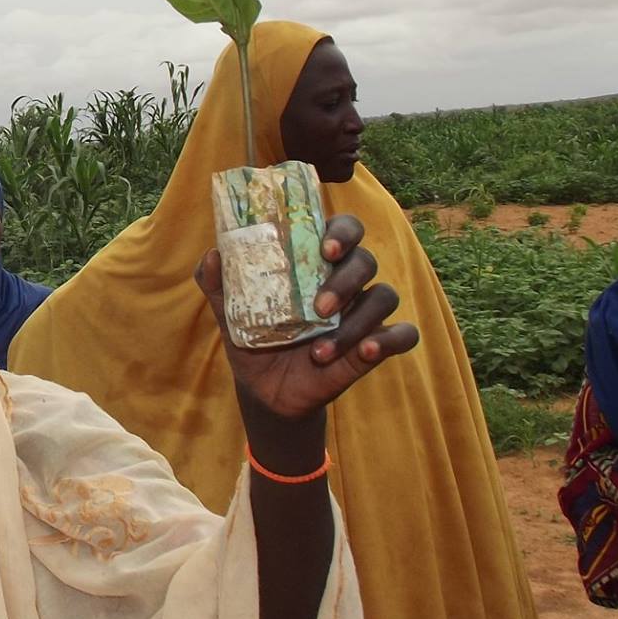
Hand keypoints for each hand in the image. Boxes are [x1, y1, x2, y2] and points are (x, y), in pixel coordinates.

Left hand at [197, 214, 420, 422]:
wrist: (264, 389)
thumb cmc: (254, 337)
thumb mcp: (229, 312)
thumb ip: (217, 282)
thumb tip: (213, 256)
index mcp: (315, 262)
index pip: (343, 229)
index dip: (342, 232)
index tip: (325, 249)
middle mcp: (345, 281)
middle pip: (365, 260)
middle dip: (346, 280)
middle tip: (319, 307)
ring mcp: (363, 313)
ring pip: (384, 297)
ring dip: (358, 321)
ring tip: (319, 350)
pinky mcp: (375, 345)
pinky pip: (404, 334)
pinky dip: (390, 341)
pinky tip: (366, 352)